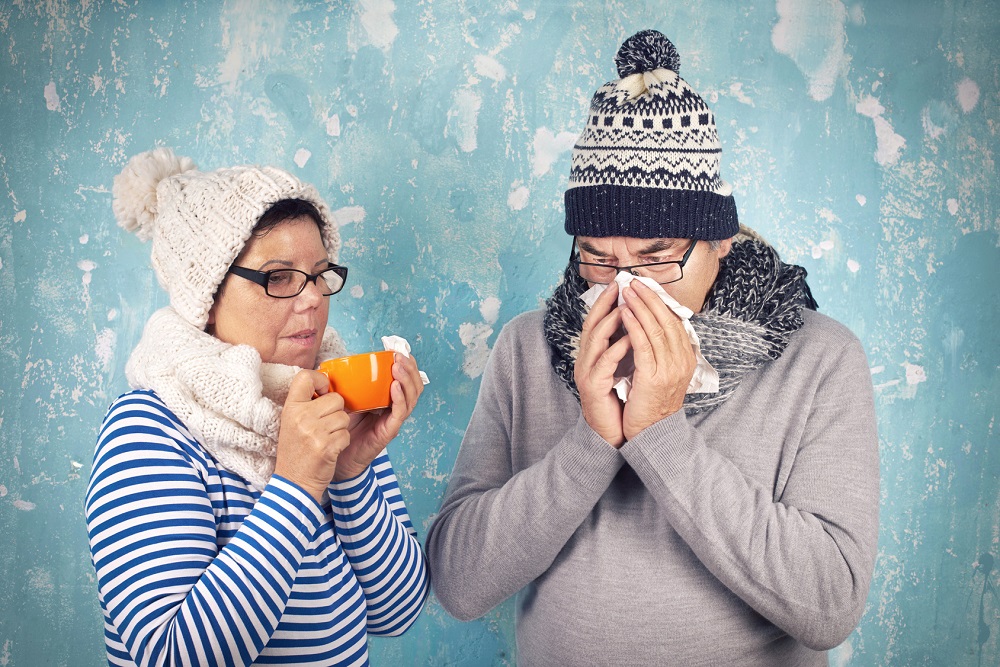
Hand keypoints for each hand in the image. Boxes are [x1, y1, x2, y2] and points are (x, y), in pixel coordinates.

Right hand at [274, 370, 351, 501]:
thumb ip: (307, 403)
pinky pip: (346, 434)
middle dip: (337, 411)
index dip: (320, 380)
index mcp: (290, 407)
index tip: (323, 391)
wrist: (294, 482)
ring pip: (344, 417)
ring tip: (326, 439)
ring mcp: (313, 432)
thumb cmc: (297, 450)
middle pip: (336, 398)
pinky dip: (342, 442)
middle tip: (325, 426)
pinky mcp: (326, 446)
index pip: (305, 377)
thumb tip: (328, 382)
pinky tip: (330, 450)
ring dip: (341, 428)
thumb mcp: (293, 422)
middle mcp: (300, 417)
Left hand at [333, 352, 424, 480]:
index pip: (404, 378)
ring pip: (411, 397)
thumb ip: (344, 386)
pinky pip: (400, 412)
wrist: (336, 458)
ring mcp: (393, 419)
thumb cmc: (339, 429)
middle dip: (410, 368)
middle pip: (413, 385)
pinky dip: (400, 398)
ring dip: (407, 379)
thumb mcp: (343, 401)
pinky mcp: (389, 430)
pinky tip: (395, 387)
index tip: (397, 350)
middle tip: (400, 356)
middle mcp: (394, 408)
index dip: (405, 364)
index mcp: (385, 399)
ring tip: (398, 367)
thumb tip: (330, 366)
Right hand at [575, 283, 631, 447]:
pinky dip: (616, 350)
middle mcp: (585, 360)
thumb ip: (625, 346)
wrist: (610, 432)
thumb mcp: (622, 367)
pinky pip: (604, 364)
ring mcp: (586, 372)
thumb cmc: (619, 399)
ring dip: (610, 322)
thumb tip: (639, 322)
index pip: (597, 321)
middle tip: (619, 287)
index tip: (621, 284)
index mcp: (592, 354)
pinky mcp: (592, 387)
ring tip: (625, 307)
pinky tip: (629, 340)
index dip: (607, 302)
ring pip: (594, 340)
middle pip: (591, 324)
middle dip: (605, 304)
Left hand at [620, 280, 695, 439]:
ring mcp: (670, 369)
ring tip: (626, 292)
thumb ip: (663, 351)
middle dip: (649, 298)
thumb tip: (655, 326)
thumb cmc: (653, 402)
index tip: (645, 287)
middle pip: (667, 320)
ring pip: (656, 329)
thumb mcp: (664, 372)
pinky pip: (643, 345)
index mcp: (686, 358)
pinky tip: (624, 313)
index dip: (659, 302)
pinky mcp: (653, 377)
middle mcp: (682, 361)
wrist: (653, 433)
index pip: (674, 321)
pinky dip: (634, 326)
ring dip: (640, 307)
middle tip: (633, 282)